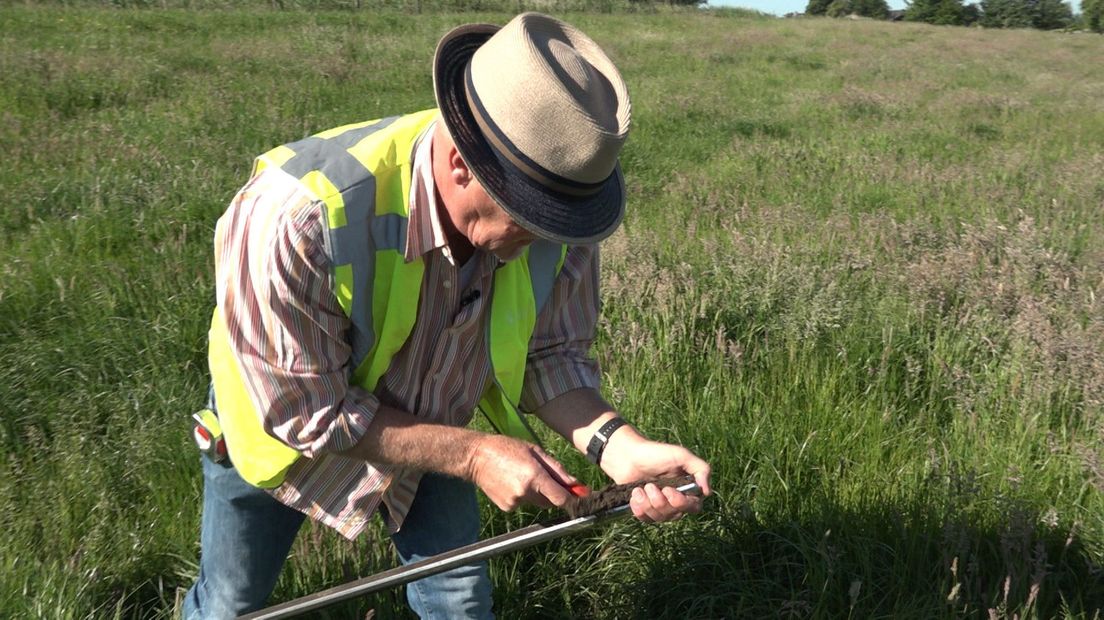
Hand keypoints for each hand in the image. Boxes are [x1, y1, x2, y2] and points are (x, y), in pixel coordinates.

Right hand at [466, 434, 580, 511]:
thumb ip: (557, 469)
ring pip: (536, 502)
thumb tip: (575, 484)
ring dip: (536, 492)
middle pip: (550, 502)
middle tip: (542, 475)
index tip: (576, 494)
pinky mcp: (506, 507)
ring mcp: (514, 502)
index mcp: (535, 476)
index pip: (561, 498)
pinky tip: (511, 481)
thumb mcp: (535, 451)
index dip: (571, 497)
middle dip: (552, 492)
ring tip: (521, 474)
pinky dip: (522, 495)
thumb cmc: (507, 448)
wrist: (476, 457)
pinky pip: (523, 503)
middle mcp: (525, 492)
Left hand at [599, 428, 711, 523]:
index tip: (668, 490)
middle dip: (660, 502)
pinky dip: (639, 508)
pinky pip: (646, 520)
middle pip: (675, 515)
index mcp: (687, 489)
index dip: (681, 503)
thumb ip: (700, 469)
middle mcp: (675, 500)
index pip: (694, 506)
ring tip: (639, 489)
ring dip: (647, 503)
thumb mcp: (681, 455)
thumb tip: (707, 492)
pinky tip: (635, 495)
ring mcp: (660, 507)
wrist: (627, 456)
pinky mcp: (645, 510)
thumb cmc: (655, 453)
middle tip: (649, 485)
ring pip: (660, 518)